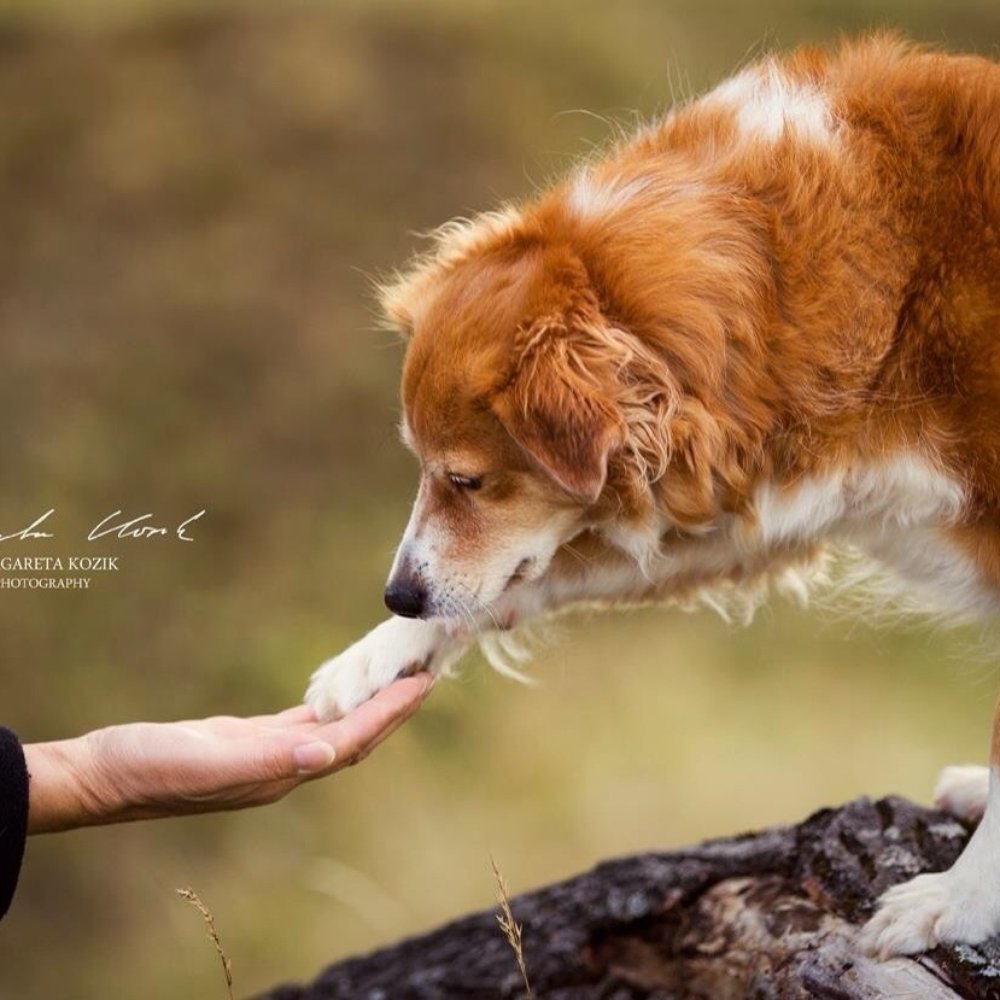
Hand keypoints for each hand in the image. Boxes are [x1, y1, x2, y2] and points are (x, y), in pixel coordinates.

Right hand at [23, 674, 432, 833]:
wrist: (102, 776)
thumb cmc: (150, 768)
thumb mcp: (208, 762)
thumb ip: (267, 759)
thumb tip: (325, 751)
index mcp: (280, 772)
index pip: (352, 741)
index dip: (390, 713)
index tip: (424, 683)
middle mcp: (281, 767)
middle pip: (353, 736)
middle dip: (391, 708)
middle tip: (423, 673)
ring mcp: (263, 755)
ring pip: (331, 728)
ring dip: (365, 705)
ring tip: (393, 677)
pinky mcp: (244, 741)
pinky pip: (300, 722)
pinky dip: (326, 705)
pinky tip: (335, 693)